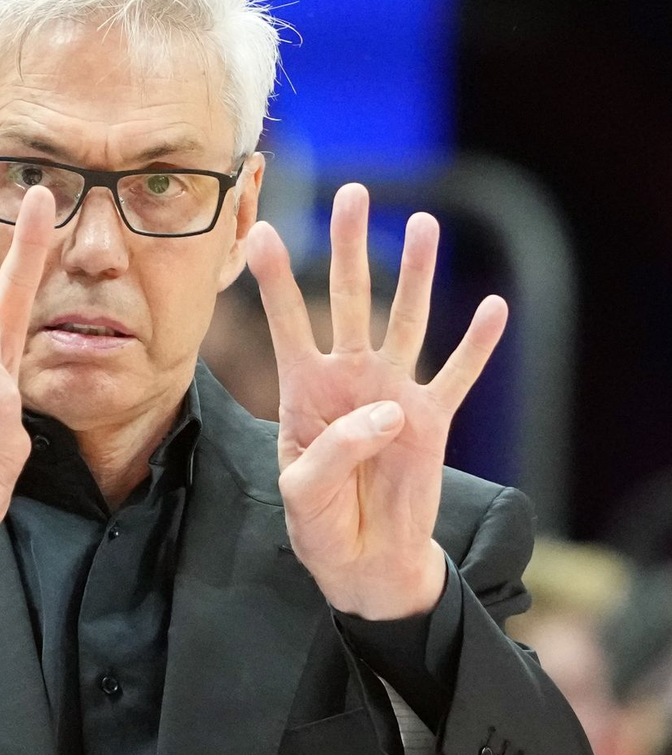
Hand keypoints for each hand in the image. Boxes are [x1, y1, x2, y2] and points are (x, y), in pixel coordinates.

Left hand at [247, 183, 507, 619]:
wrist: (361, 561)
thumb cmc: (319, 523)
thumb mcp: (303, 493)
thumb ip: (333, 452)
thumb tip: (386, 411)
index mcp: (303, 391)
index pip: (287, 324)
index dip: (276, 281)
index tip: (258, 232)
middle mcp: (349, 379)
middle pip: (351, 301)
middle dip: (350, 248)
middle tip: (351, 194)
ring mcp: (393, 393)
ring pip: (406, 322)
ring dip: (416, 274)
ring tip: (420, 224)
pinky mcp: (432, 420)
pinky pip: (458, 376)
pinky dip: (477, 345)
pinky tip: (495, 307)